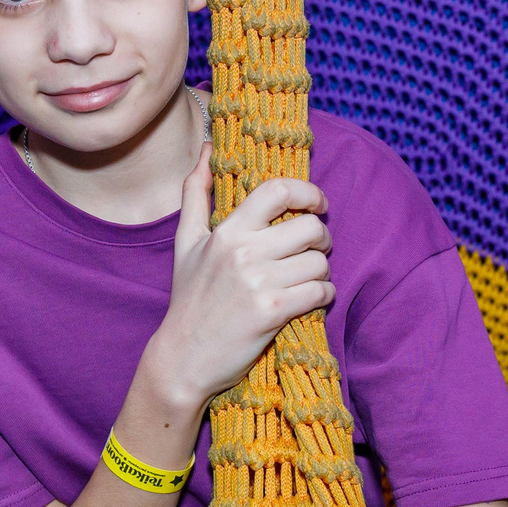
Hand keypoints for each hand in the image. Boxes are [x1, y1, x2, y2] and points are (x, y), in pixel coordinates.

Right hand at [143, 143, 331, 408]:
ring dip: (322, 271)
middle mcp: (243, 253)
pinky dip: (324, 295)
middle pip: (309, 227)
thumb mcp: (186, 243)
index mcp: (227, 232)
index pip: (277, 191)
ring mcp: (259, 283)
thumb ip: (195, 193)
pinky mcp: (273, 312)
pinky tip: (311, 299)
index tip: (319, 204)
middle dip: (322, 238)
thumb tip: (206, 149)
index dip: (308, 192)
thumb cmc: (189, 299)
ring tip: (309, 278)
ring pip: (319, 262)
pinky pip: (320, 291)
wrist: (183, 357)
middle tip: (316, 249)